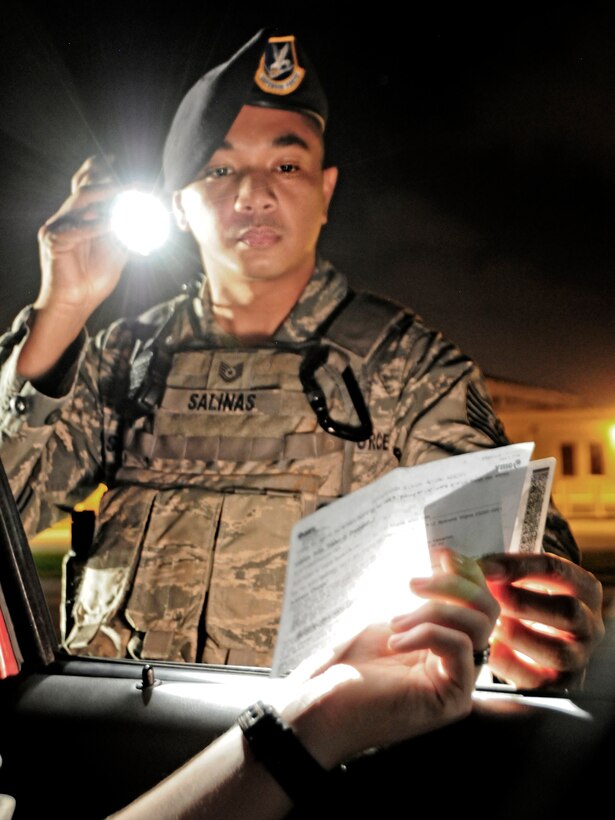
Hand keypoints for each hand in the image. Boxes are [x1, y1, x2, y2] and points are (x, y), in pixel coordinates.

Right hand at [36, 155, 127, 320]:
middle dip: (109, 182)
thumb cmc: (94, 278)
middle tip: (133, 182)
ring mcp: (56, 227)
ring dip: (104, 197)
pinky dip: (95, 225)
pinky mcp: (52, 241)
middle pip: (84, 188)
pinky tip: (111, 224)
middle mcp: (66, 217)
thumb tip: (148, 216)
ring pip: (80, 203)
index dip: (103, 173)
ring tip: (125, 194)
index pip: (88, 186)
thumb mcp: (118, 251)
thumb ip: (128, 232)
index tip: (125, 167)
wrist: (77, 302)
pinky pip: (75, 228)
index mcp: (80, 216)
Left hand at [283, 549, 498, 767]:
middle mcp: (458, 664)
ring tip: (394, 623)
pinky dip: (428, 633)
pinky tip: (395, 642)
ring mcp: (459, 683)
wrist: (320, 704)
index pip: (476, 601)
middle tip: (412, 584)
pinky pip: (460, 647)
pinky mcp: (453, 699)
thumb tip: (449, 559)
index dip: (465, 572)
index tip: (440, 554)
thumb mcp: (389, 618)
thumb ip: (424, 599)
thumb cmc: (345, 665)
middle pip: (486, 609)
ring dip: (434, 611)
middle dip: (453, 585)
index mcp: (444, 643)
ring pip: (477, 625)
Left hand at [479, 552, 604, 688]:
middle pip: (566, 611)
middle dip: (521, 602)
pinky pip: (536, 679)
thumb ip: (494, 567)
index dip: (518, 567)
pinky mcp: (559, 684)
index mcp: (583, 588)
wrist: (532, 636)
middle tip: (486, 598)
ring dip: (515, 635)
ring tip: (486, 622)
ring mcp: (578, 657)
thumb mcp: (520, 577)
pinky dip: (508, 662)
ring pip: (556, 651)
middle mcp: (589, 624)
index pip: (556, 569)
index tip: (485, 567)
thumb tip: (450, 558)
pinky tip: (486, 646)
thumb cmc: (522, 596)